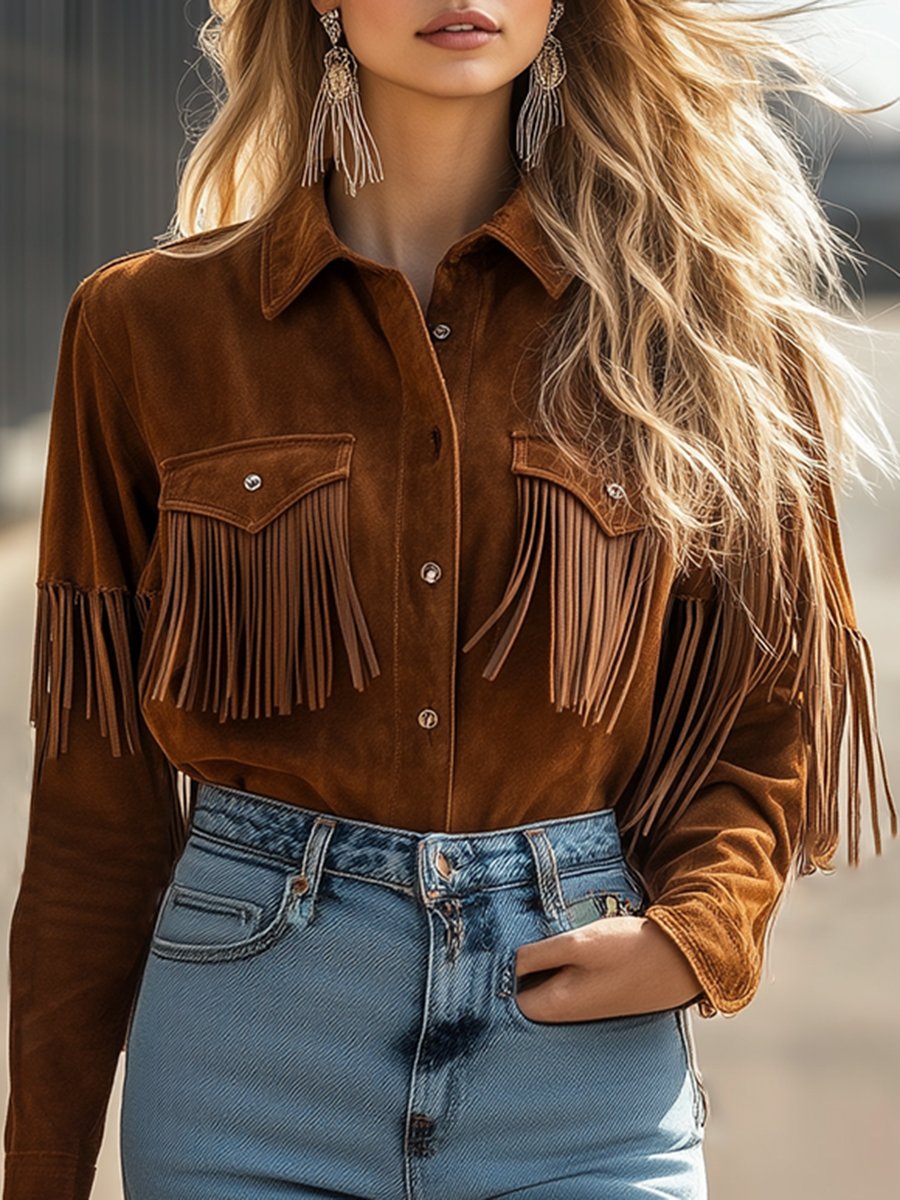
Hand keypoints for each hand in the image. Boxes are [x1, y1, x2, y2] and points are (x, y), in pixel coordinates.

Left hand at [513, 915, 704, 1022]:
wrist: (682, 960)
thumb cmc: (630, 952)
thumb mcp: (578, 945)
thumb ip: (538, 955)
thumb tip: (505, 962)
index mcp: (553, 1007)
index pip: (506, 995)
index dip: (497, 970)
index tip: (489, 944)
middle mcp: (565, 1012)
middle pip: (525, 988)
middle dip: (518, 964)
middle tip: (511, 931)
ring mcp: (582, 1004)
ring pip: (546, 980)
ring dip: (541, 959)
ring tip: (536, 930)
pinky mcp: (597, 992)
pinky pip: (566, 977)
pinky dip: (561, 960)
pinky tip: (564, 940)